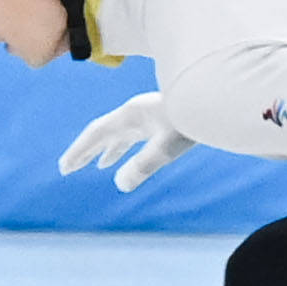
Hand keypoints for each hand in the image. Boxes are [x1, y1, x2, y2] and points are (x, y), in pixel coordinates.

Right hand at [60, 92, 194, 192]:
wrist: (221, 100)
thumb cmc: (194, 121)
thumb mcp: (167, 147)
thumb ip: (143, 165)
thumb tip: (120, 185)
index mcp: (131, 115)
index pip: (96, 133)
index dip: (79, 151)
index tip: (65, 168)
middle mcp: (136, 113)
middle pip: (103, 132)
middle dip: (86, 151)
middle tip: (69, 168)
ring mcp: (149, 116)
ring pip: (121, 135)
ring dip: (107, 150)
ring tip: (98, 166)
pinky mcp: (163, 121)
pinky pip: (136, 136)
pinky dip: (127, 148)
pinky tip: (130, 158)